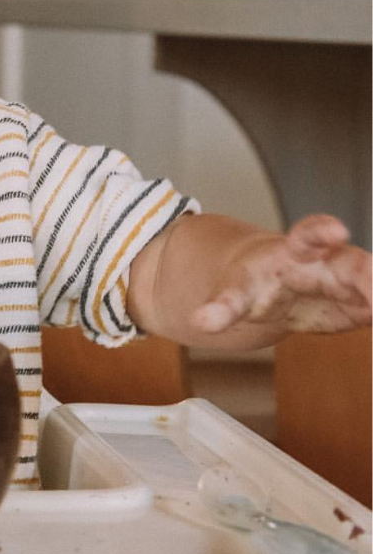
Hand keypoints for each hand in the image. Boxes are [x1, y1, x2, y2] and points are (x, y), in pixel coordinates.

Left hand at [193, 215, 371, 336]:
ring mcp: (352, 284)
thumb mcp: (232, 294)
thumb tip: (198, 323)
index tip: (333, 230)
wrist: (270, 282)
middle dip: (370, 276)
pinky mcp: (364, 307)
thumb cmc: (253, 282)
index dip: (321, 231)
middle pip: (356, 265)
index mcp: (292, 253)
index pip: (308, 235)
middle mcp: (330, 263)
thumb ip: (221, 308)